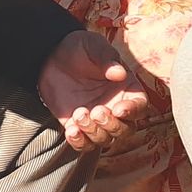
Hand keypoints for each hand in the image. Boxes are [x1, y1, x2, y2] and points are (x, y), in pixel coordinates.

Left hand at [38, 30, 151, 152]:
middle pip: (126, 130)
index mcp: (127, 88)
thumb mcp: (93, 46)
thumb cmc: (80, 49)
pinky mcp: (79, 127)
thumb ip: (106, 58)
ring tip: (79, 114)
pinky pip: (84, 145)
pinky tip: (71, 130)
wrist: (51, 56)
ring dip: (94, 133)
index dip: (133, 111)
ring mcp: (97, 120)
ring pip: (105, 140)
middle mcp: (116, 108)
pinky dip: (79, 142)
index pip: (140, 106)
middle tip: (96, 111)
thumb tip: (120, 73)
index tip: (119, 109)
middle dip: (112, 125)